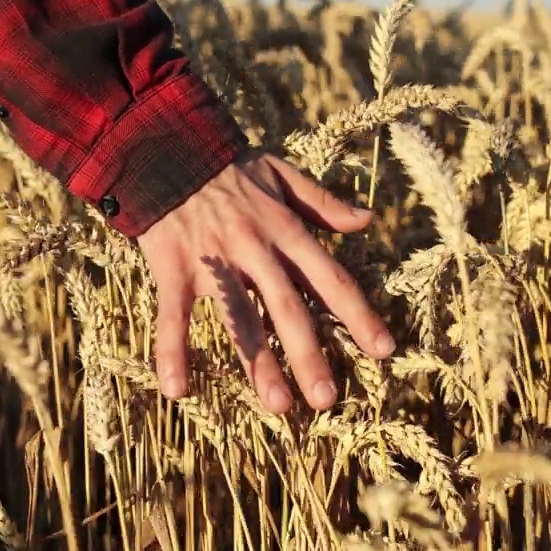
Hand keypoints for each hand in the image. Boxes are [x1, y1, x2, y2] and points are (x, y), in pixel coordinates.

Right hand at [136, 151, 395, 413]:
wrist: (167, 146)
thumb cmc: (228, 167)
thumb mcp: (282, 173)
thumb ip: (323, 203)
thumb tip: (367, 220)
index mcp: (285, 229)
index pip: (330, 278)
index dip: (357, 314)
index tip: (383, 350)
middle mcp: (255, 248)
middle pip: (288, 308)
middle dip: (310, 354)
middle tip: (327, 398)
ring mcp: (214, 260)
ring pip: (239, 317)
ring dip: (258, 362)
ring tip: (278, 404)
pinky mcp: (174, 267)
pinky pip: (174, 315)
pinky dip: (173, 351)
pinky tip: (177, 389)